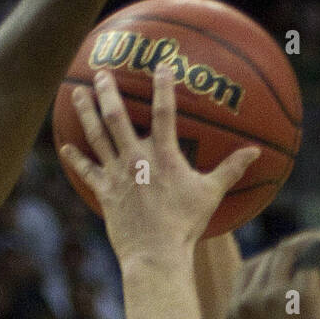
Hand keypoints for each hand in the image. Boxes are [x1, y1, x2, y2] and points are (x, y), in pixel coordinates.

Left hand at [60, 64, 259, 260]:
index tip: (161, 64)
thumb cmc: (185, 225)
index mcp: (163, 156)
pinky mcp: (105, 192)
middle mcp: (136, 159)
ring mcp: (117, 175)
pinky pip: (86, 171)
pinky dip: (75, 158)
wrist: (156, 254)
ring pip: (96, 135)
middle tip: (101, 72)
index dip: (163, 86)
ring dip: (86, 111)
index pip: (164, 112)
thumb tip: (255, 152)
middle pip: (117, 116)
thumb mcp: (211, 195)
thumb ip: (231, 169)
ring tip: (77, 92)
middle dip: (108, 91)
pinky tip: (65, 146)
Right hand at [225, 228, 319, 318]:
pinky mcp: (300, 296)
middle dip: (294, 251)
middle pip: (270, 259)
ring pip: (289, 252)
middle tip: (316, 250)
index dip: (270, 262)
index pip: (248, 271)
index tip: (291, 262)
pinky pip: (311, 257)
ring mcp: (273, 296)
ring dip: (309, 242)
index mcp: (234, 314)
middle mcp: (249, 300)